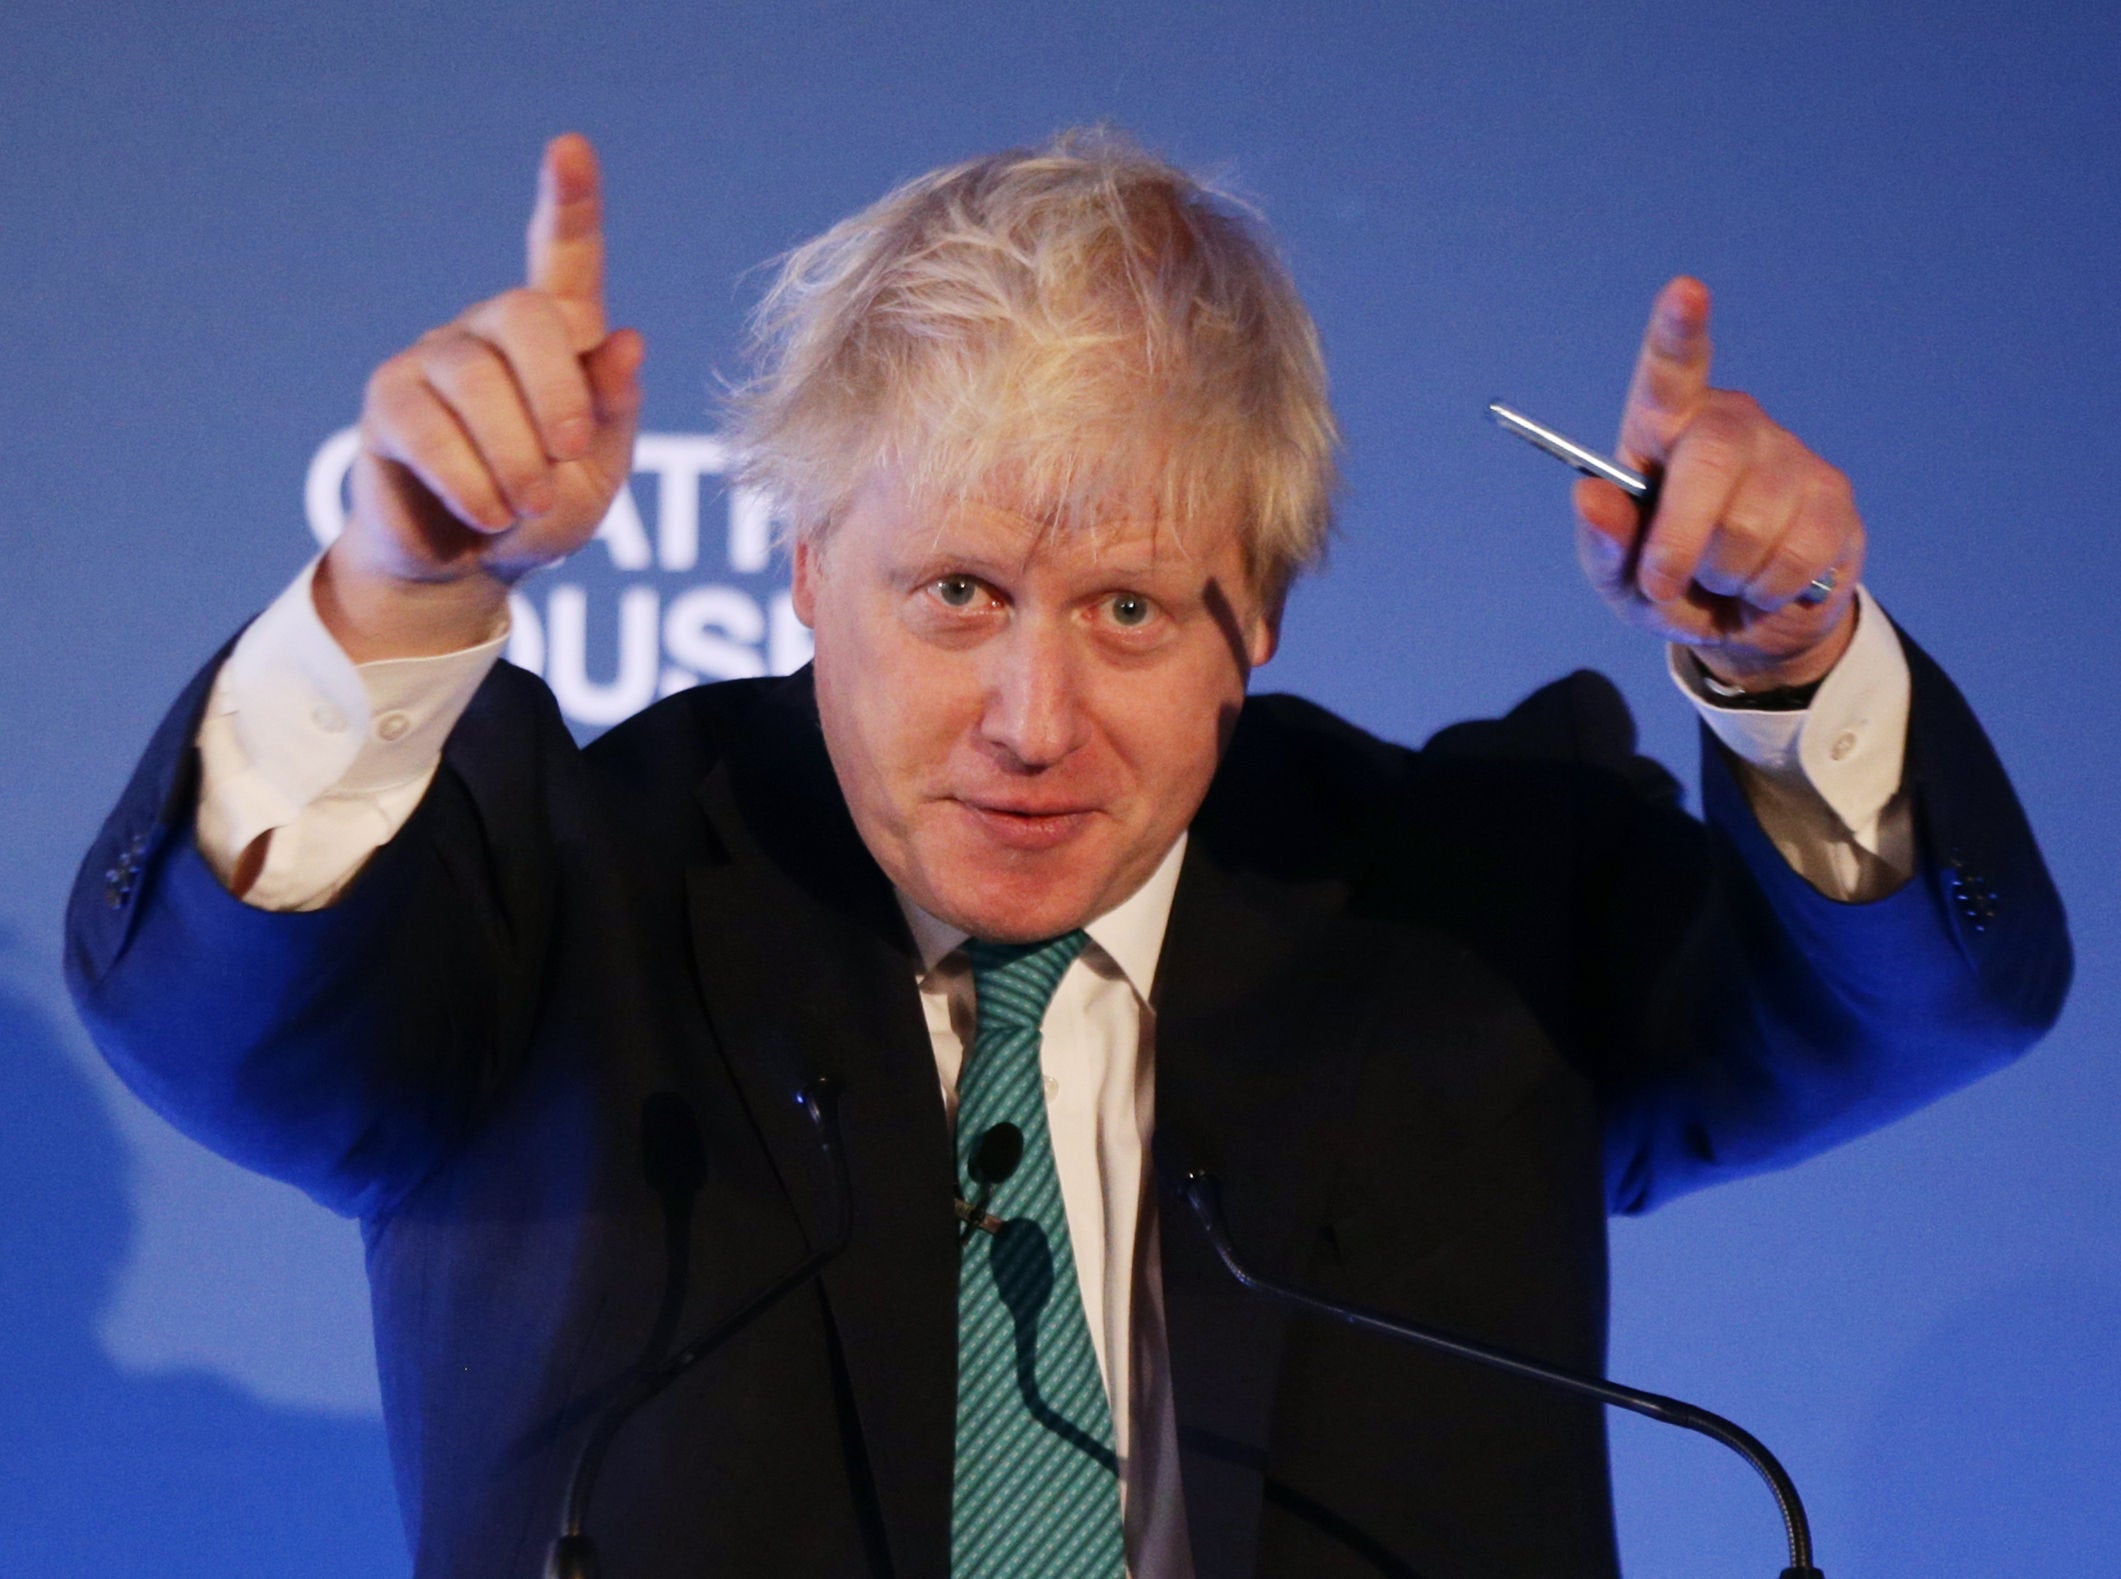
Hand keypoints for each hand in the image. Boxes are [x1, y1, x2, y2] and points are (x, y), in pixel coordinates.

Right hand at [321, 133, 644, 659]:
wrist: (470, 567)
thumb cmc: (544, 510)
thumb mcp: (599, 470)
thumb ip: (613, 409)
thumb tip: (628, 340)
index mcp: (557, 337)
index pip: (564, 255)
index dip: (569, 202)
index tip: (570, 147)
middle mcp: (491, 332)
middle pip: (525, 316)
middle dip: (557, 393)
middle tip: (569, 458)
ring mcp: (433, 360)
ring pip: (476, 380)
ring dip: (514, 455)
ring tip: (526, 503)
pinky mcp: (389, 403)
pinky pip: (428, 427)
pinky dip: (470, 479)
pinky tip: (489, 513)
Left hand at [1572, 277, 1860, 690]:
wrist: (1742, 620)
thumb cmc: (1667, 580)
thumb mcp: (1616, 574)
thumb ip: (1602, 540)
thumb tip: (1589, 496)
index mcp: (1664, 428)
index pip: (1671, 370)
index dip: (1678, 331)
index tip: (1685, 292)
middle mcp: (1730, 425)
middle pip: (1712, 460)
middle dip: (1681, 539)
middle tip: (1663, 581)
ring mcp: (1788, 456)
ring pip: (1752, 523)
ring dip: (1724, 574)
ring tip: (1720, 575)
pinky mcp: (1833, 497)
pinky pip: (1795, 555)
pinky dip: (1765, 591)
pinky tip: (1760, 583)